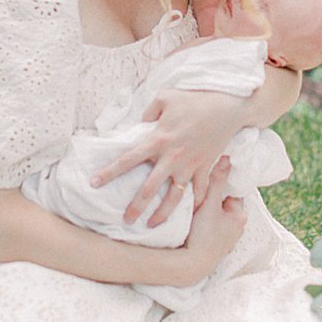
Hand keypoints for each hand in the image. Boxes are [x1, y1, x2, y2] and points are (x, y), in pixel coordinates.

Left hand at [89, 87, 248, 226]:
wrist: (228, 107)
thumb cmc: (194, 100)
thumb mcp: (165, 97)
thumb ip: (148, 112)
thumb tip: (141, 125)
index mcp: (158, 139)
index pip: (128, 159)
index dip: (109, 172)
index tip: (94, 183)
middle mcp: (172, 157)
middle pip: (149, 188)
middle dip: (135, 207)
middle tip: (125, 220)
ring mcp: (190, 165)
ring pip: (174, 197)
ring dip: (163, 214)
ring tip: (152, 225)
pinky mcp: (205, 167)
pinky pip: (200, 191)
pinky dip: (196, 203)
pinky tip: (189, 213)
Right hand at [177, 161, 245, 283]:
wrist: (192, 265)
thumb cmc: (203, 234)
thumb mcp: (209, 204)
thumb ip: (217, 181)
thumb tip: (227, 158)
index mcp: (240, 215)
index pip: (233, 191)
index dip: (221, 182)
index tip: (209, 174)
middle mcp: (238, 228)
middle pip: (225, 203)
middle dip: (214, 196)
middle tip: (199, 187)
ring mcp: (227, 239)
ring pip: (218, 216)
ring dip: (209, 210)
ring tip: (196, 203)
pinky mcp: (217, 247)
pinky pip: (213, 228)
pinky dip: (207, 223)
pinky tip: (196, 220)